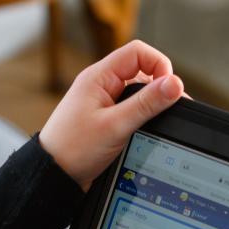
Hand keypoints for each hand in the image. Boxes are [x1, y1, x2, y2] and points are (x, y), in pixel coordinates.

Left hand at [39, 40, 185, 190]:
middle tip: (166, 111)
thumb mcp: (116, 125)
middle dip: (158, 88)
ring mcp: (103, 102)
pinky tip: (143, 132)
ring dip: (150, 105)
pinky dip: (141, 118)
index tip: (170, 90)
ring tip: (154, 124)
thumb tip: (175, 85)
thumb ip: (147, 104)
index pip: (138, 53)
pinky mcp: (105, 119)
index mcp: (99, 76)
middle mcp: (101, 85)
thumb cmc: (73, 149)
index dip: (159, 65)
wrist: (53, 175)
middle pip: (141, 71)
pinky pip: (130, 110)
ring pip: (137, 93)